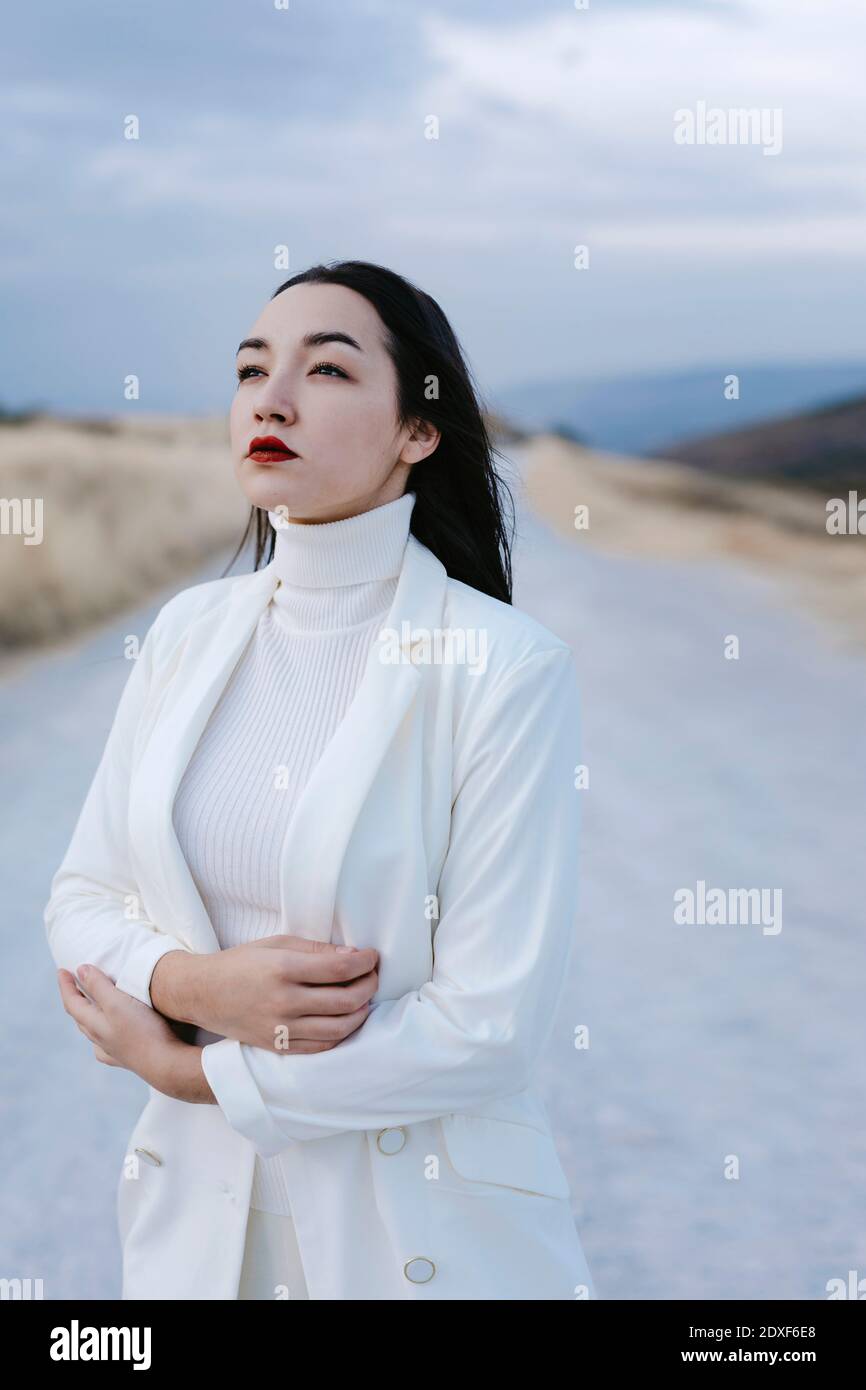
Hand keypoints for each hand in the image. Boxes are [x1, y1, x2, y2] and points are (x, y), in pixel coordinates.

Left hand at [57, 965, 189, 1094]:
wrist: (164, 1063)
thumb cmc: (142, 1030)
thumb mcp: (118, 1002)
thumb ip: (98, 986)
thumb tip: (80, 970)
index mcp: (93, 1023)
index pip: (72, 1002)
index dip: (66, 985)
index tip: (61, 970)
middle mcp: (98, 1038)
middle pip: (79, 1016)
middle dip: (74, 998)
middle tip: (72, 982)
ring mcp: (111, 1050)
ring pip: (92, 1031)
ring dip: (87, 1015)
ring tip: (88, 1006)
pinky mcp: (126, 1057)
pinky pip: (105, 1046)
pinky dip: (101, 1036)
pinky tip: (104, 1039)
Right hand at [151, 936, 379, 1052]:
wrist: (202, 993)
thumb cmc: (241, 962)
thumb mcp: (276, 944)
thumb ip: (315, 950)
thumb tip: (352, 956)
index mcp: (283, 969)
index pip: (340, 970)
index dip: (365, 962)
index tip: (372, 956)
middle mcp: (283, 1002)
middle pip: (345, 1000)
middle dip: (369, 985)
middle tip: (372, 975)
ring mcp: (281, 1029)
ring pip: (339, 1028)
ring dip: (361, 1012)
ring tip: (363, 998)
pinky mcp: (278, 1048)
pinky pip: (321, 1046)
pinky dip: (341, 1034)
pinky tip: (346, 1020)